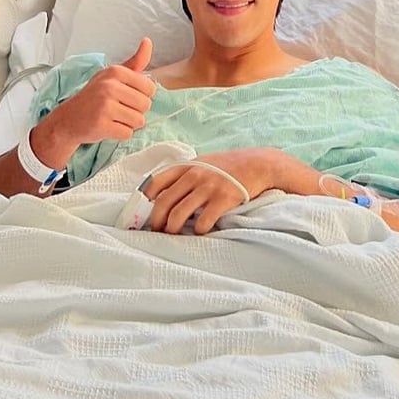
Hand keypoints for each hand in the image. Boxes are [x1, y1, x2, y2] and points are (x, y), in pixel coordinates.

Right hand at [34, 39, 156, 165]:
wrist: (68, 119)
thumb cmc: (94, 97)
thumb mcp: (113, 76)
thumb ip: (135, 62)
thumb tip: (148, 42)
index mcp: (116, 72)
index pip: (150, 88)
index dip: (141, 96)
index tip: (125, 96)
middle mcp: (110, 86)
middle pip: (146, 105)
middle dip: (136, 111)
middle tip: (118, 109)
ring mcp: (105, 106)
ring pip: (139, 121)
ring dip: (128, 123)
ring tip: (113, 118)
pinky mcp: (101, 124)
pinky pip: (127, 133)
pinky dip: (120, 134)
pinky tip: (107, 126)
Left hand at [142, 148, 281, 234]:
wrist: (258, 164)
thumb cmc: (227, 166)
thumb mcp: (202, 163)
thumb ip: (183, 175)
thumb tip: (161, 194)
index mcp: (185, 166)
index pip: (155, 182)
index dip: (143, 200)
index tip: (140, 213)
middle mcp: (194, 175)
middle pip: (163, 202)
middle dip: (155, 221)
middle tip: (156, 231)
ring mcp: (208, 187)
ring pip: (178, 214)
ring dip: (172, 229)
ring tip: (173, 235)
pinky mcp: (223, 199)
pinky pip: (203, 221)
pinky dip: (197, 231)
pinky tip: (199, 232)